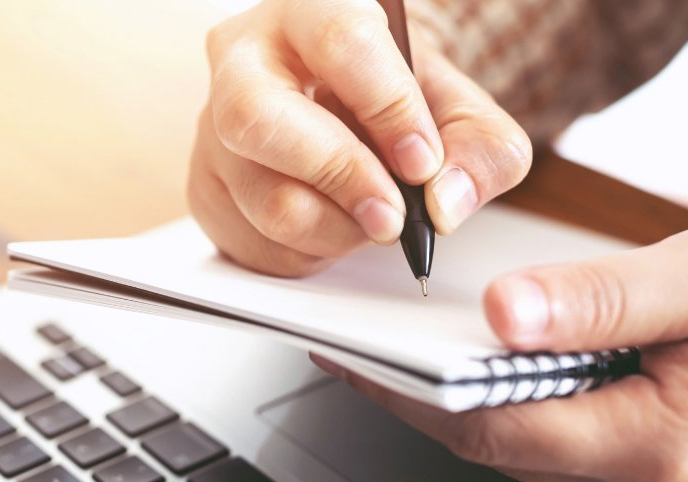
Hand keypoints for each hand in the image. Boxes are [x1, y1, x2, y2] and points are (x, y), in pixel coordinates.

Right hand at [189, 0, 530, 275]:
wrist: (347, 122)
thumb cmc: (394, 105)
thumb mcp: (459, 113)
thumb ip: (480, 149)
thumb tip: (445, 202)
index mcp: (310, 14)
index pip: (341, 44)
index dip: (389, 109)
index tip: (422, 163)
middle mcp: (244, 62)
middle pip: (260, 119)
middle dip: (341, 178)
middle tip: (392, 215)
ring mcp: (214, 129)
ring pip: (268, 200)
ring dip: (339, 229)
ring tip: (371, 217)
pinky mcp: (207, 188)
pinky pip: (259, 243)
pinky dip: (313, 251)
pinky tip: (334, 222)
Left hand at [313, 221, 687, 481]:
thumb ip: (604, 299)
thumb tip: (503, 314)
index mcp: (656, 448)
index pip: (487, 428)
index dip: (409, 393)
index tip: (354, 358)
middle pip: (496, 445)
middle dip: (423, 398)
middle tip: (364, 348)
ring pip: (524, 450)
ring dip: (465, 403)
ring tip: (411, 350)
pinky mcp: (652, 480)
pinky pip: (558, 447)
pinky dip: (513, 408)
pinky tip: (492, 368)